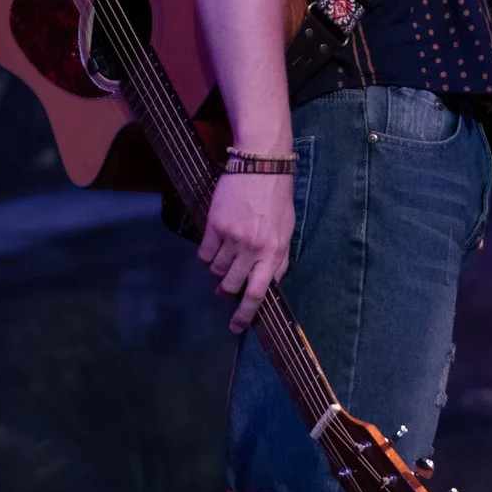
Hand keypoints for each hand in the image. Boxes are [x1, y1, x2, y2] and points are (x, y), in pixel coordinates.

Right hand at [198, 168, 294, 332]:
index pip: (258, 294)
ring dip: (217, 270)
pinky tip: (212, 247)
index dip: (245, 315)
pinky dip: (206, 256)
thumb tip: (270, 283)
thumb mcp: (287, 230)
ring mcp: (232, 238)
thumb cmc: (277, 197)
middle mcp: (252, 249)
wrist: (261, 164)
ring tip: (223, 258)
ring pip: (216, 270)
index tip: (235, 326)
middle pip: (231, 285)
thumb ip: (278, 258)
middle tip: (225, 288)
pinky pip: (204, 254)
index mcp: (273, 252)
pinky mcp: (214, 226)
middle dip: (226, 291)